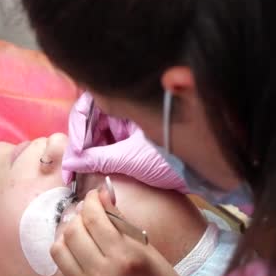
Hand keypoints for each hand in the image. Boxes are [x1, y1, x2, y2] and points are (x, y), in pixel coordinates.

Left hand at [51, 188, 195, 275]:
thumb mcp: (147, 248)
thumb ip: (121, 221)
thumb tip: (103, 195)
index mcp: (126, 256)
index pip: (95, 219)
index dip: (91, 200)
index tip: (96, 194)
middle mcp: (104, 271)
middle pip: (73, 230)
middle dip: (79, 213)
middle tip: (90, 209)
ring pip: (60, 246)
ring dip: (68, 231)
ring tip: (82, 227)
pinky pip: (61, 264)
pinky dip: (65, 248)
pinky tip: (78, 245)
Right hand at [62, 92, 186, 191]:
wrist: (206, 171)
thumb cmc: (173, 160)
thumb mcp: (131, 160)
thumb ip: (99, 159)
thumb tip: (71, 163)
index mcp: (127, 103)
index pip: (88, 106)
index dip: (77, 127)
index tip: (75, 152)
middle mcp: (125, 109)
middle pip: (89, 119)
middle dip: (78, 142)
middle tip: (70, 167)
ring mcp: (127, 124)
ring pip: (94, 132)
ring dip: (84, 150)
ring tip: (76, 172)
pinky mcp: (129, 139)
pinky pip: (104, 143)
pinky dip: (94, 155)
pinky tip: (87, 168)